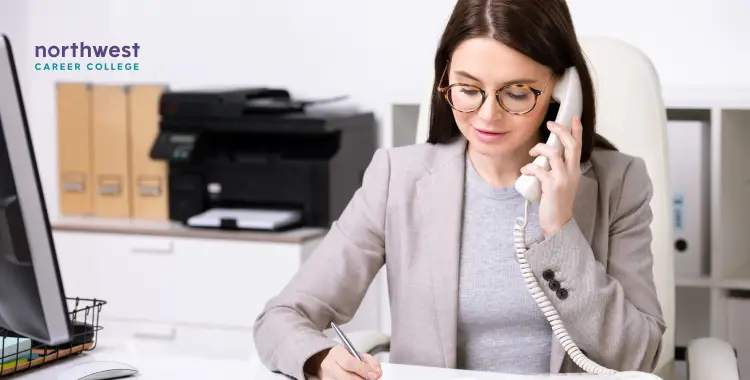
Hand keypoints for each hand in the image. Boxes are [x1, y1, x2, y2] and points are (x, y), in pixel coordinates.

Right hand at [312, 345, 382, 379]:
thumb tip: (377, 371)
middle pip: (347, 377)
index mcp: (337, 352)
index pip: (349, 362)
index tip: (374, 374)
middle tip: (371, 379)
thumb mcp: (358, 354)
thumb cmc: (345, 358)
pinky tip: (356, 379)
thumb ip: (369, 361)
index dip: (363, 370)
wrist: (331, 362)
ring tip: (363, 378)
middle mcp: (329, 365)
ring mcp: (327, 377)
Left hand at [520, 116, 582, 235]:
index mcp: (575, 170)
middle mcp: (571, 173)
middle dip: (561, 131)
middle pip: (570, 145)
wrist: (558, 223)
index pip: (579, 147)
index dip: (577, 131)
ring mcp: (563, 179)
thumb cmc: (556, 202)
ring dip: (540, 149)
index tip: (574, 117)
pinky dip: (530, 167)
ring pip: (554, 154)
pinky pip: (540, 170)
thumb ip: (558, 169)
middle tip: (550, 124)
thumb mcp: (562, 183)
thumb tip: (546, 156)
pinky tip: (524, 170)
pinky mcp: (552, 187)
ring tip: (531, 153)